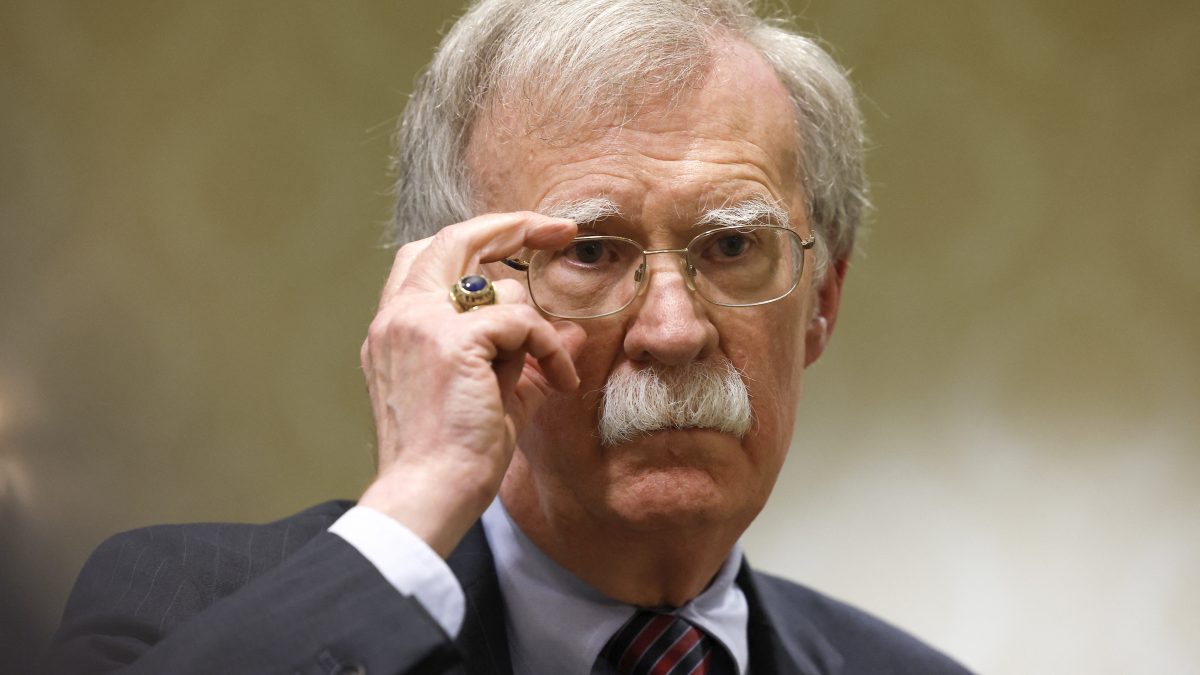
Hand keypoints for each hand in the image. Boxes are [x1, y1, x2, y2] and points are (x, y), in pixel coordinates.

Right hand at [357, 212, 582, 556]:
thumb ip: (523, 359)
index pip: (430, 256)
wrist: (428, 495)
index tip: (524, 242)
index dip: (479, 239)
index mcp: (396, 328)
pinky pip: (521, 322)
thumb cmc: (454, 457)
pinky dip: (549, 347)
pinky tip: (559, 383)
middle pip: (454, 238)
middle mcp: (399, 316)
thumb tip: (571, 333)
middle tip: (560, 229)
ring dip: (537, 328)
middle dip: (512, 224)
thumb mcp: (492, 397)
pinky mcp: (451, 341)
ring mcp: (420, 324)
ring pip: (499, 287)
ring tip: (551, 374)